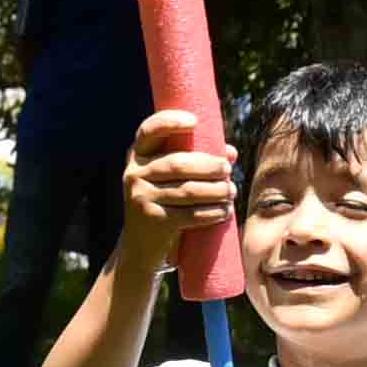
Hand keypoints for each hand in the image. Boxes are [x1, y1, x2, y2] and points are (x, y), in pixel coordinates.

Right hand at [120, 106, 229, 256]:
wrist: (140, 246)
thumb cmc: (164, 203)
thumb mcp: (171, 180)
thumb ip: (198, 161)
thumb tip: (231, 152)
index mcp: (137, 157)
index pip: (148, 131)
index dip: (169, 122)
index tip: (194, 121)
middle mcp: (134, 174)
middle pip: (178, 163)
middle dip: (209, 165)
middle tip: (228, 169)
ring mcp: (141, 198)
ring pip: (188, 190)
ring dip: (217, 191)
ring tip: (232, 191)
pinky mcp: (153, 221)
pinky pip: (190, 214)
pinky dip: (212, 212)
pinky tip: (225, 212)